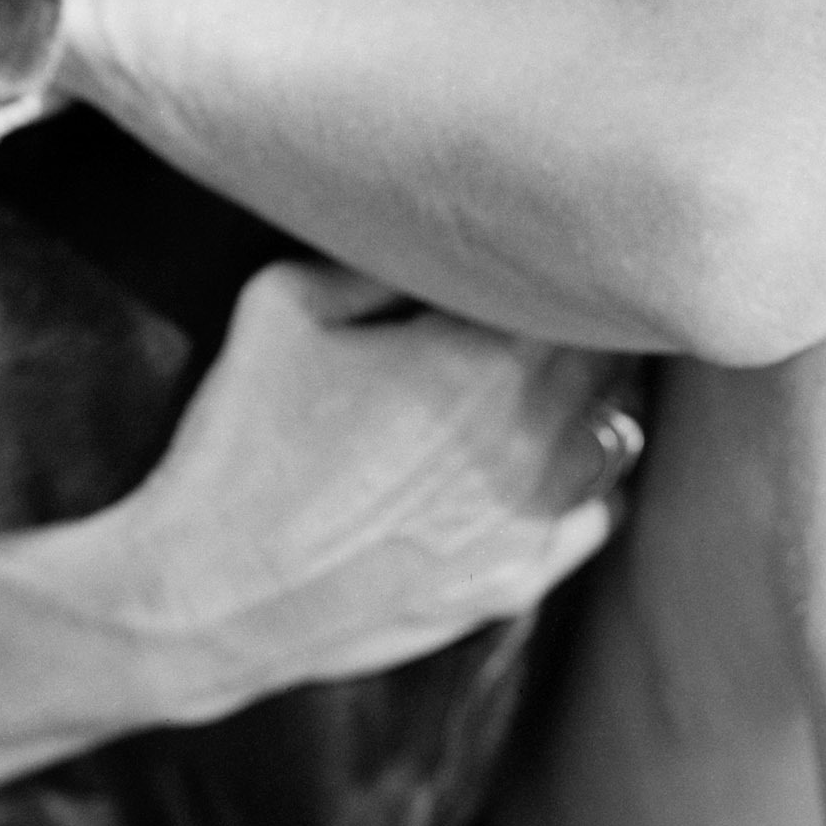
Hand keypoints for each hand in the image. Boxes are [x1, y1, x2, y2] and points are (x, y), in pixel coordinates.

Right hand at [105, 262, 643, 721]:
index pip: (577, 288)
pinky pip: (594, 515)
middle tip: (556, 298)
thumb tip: (418, 234)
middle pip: (609, 359)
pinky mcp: (516, 583)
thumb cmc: (240, 439)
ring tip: (560, 372)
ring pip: (614, 434)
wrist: (211, 591)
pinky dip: (584, 481)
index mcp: (484, 357)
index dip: (564, 264)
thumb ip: (368, 257)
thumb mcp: (281, 303)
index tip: (542, 247)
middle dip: (589, 325)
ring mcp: (530, 519)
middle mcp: (529, 438)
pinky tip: (547, 461)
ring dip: (595, 398)